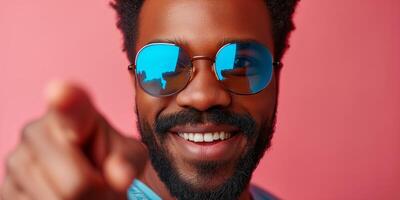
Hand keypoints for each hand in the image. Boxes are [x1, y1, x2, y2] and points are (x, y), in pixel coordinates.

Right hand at [1, 81, 147, 199]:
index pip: (70, 105)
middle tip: (100, 184)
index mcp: (74, 112)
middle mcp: (37, 131)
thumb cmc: (110, 159)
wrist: (87, 173)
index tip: (60, 92)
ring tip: (83, 191)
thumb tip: (120, 177)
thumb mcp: (128, 157)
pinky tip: (62, 197)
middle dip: (97, 193)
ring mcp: (17, 161)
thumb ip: (127, 162)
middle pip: (77, 183)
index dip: (66, 101)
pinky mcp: (6, 190)